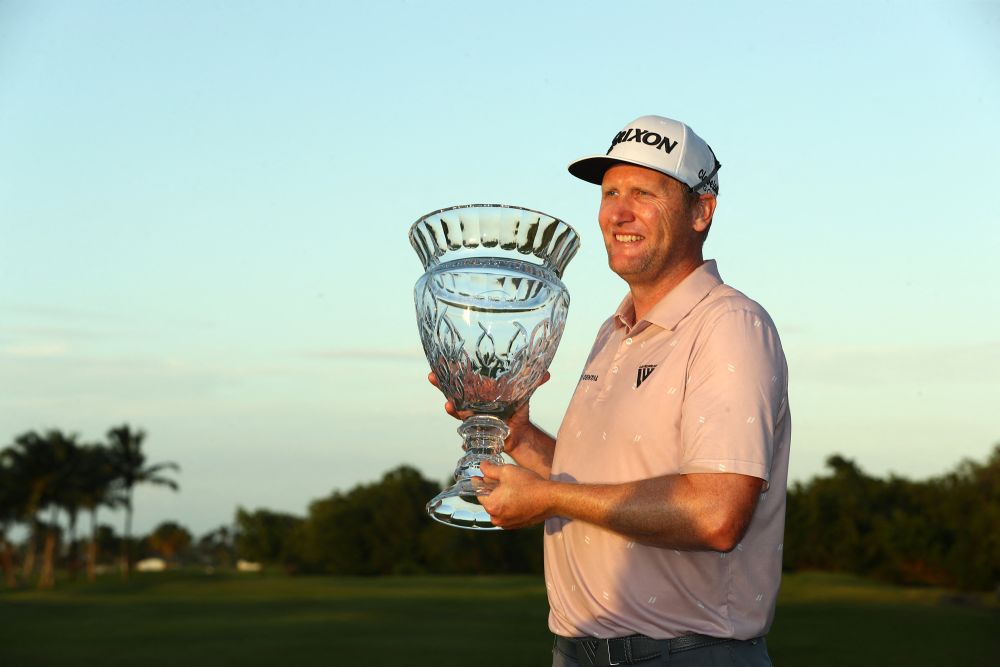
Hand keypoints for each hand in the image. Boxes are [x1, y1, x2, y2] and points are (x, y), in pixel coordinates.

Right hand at [426, 370, 549, 424]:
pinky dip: (464, 430)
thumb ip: (532, 382)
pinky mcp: (475, 428)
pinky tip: (462, 430)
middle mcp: (472, 400)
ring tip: (448, 403)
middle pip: (452, 390)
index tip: (439, 359)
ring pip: (456, 409)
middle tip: (431, 375)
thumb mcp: (523, 393)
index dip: (450, 368)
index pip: (462, 376)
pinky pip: (466, 427)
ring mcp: (471, 414)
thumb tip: (547, 373)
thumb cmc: (517, 409)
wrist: (519, 432)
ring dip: (451, 406)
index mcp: (480, 389)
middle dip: (441, 383)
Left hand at [479, 460, 551, 528]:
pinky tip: (517, 496)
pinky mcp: (517, 525)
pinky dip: (509, 506)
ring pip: (498, 508)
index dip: (478, 482)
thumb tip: (482, 467)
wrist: (550, 499)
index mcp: (491, 506)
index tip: (477, 477)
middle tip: (498, 479)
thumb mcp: (506, 471)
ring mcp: (507, 524)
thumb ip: (490, 469)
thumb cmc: (529, 485)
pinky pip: (507, 513)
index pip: (479, 493)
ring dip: (501, 498)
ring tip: (510, 487)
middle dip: (491, 490)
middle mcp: (497, 518)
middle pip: (488, 501)